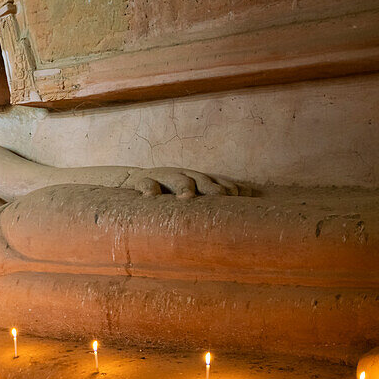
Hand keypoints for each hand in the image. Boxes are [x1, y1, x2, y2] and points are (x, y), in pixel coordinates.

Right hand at [125, 167, 243, 198]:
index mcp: (199, 180)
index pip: (219, 183)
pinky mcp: (143, 181)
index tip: (238, 200)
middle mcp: (185, 176)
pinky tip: (151, 197)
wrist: (132, 180)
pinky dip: (149, 189)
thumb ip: (214, 199)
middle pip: (202, 180)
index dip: (229, 190)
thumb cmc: (169, 193)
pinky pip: (146, 184)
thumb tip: (246, 202)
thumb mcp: (192, 194)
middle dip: (211, 188)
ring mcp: (164, 177)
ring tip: (186, 197)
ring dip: (184, 187)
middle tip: (220, 197)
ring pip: (177, 179)